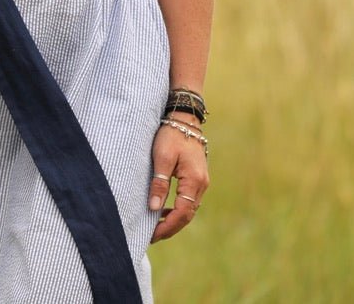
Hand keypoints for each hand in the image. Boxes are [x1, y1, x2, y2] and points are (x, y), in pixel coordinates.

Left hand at [148, 118, 208, 242]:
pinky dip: (178, 209)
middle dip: (170, 227)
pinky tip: (165, 210)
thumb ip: (160, 183)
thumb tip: (154, 209)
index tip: (152, 235)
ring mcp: (201, 181)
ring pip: (189, 209)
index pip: (182, 213)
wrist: (184, 118)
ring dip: (174, 219)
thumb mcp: (162, 157)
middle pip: (187, 215)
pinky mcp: (197, 177)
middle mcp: (201, 184)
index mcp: (194, 180)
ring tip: (155, 226)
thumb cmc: (171, 135)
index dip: (168, 226)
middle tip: (151, 236)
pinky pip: (189, 200)